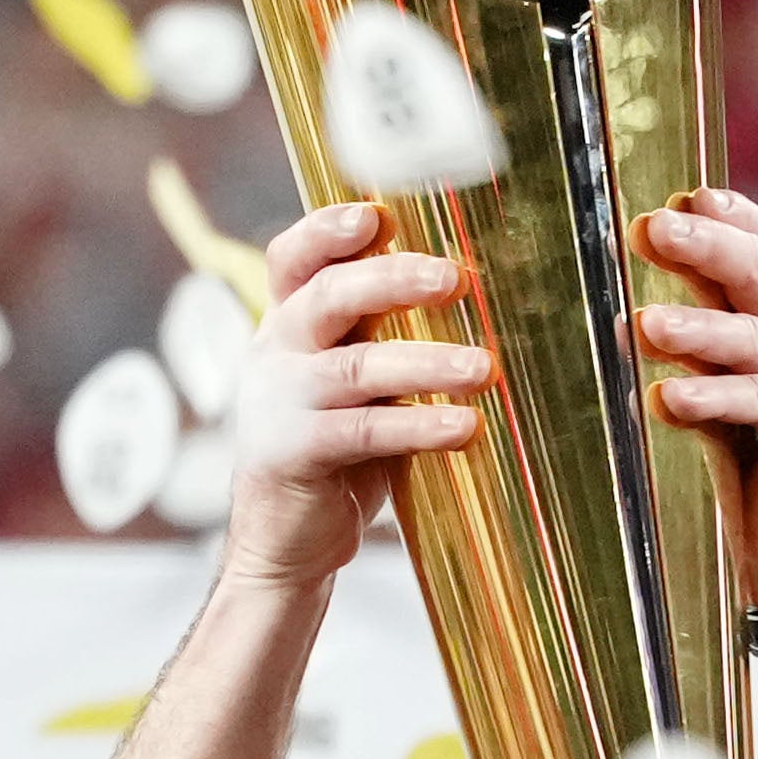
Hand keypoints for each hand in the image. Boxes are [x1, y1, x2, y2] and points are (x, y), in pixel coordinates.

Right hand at [221, 202, 488, 588]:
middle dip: (394, 280)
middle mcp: (274, 352)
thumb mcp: (352, 384)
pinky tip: (463, 426)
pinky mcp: (292, 454)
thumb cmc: (336, 454)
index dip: (329, 229)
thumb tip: (476, 297)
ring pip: (356, 367)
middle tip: (455, 279)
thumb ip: (381, 338)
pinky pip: (364, 431)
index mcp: (286, 323)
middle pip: (329, 296)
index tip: (378, 215)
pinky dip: (418, 426)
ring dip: (426, 362)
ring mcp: (277, 403)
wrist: (286, 543)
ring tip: (483, 366)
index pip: (294, 257)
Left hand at [627, 189, 757, 610]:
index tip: (680, 196)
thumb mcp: (704, 389)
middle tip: (650, 228)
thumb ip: (681, 344)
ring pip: (755, 335)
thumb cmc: (743, 466)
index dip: (725, 216)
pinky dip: (716, 396)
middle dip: (704, 245)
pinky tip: (670, 397)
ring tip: (643, 325)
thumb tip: (614, 306)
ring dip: (697, 327)